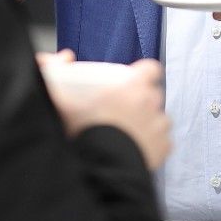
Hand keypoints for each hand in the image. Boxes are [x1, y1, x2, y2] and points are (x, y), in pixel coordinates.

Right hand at [40, 57, 171, 170]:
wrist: (100, 165)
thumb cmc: (83, 130)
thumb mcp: (63, 99)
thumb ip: (55, 72)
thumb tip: (64, 55)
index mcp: (133, 85)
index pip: (151, 70)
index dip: (145, 74)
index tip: (135, 82)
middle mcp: (151, 102)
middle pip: (154, 96)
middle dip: (143, 102)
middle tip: (124, 112)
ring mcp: (159, 125)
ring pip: (160, 120)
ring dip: (149, 124)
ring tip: (130, 134)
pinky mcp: (164, 148)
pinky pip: (163, 143)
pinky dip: (154, 146)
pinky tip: (138, 150)